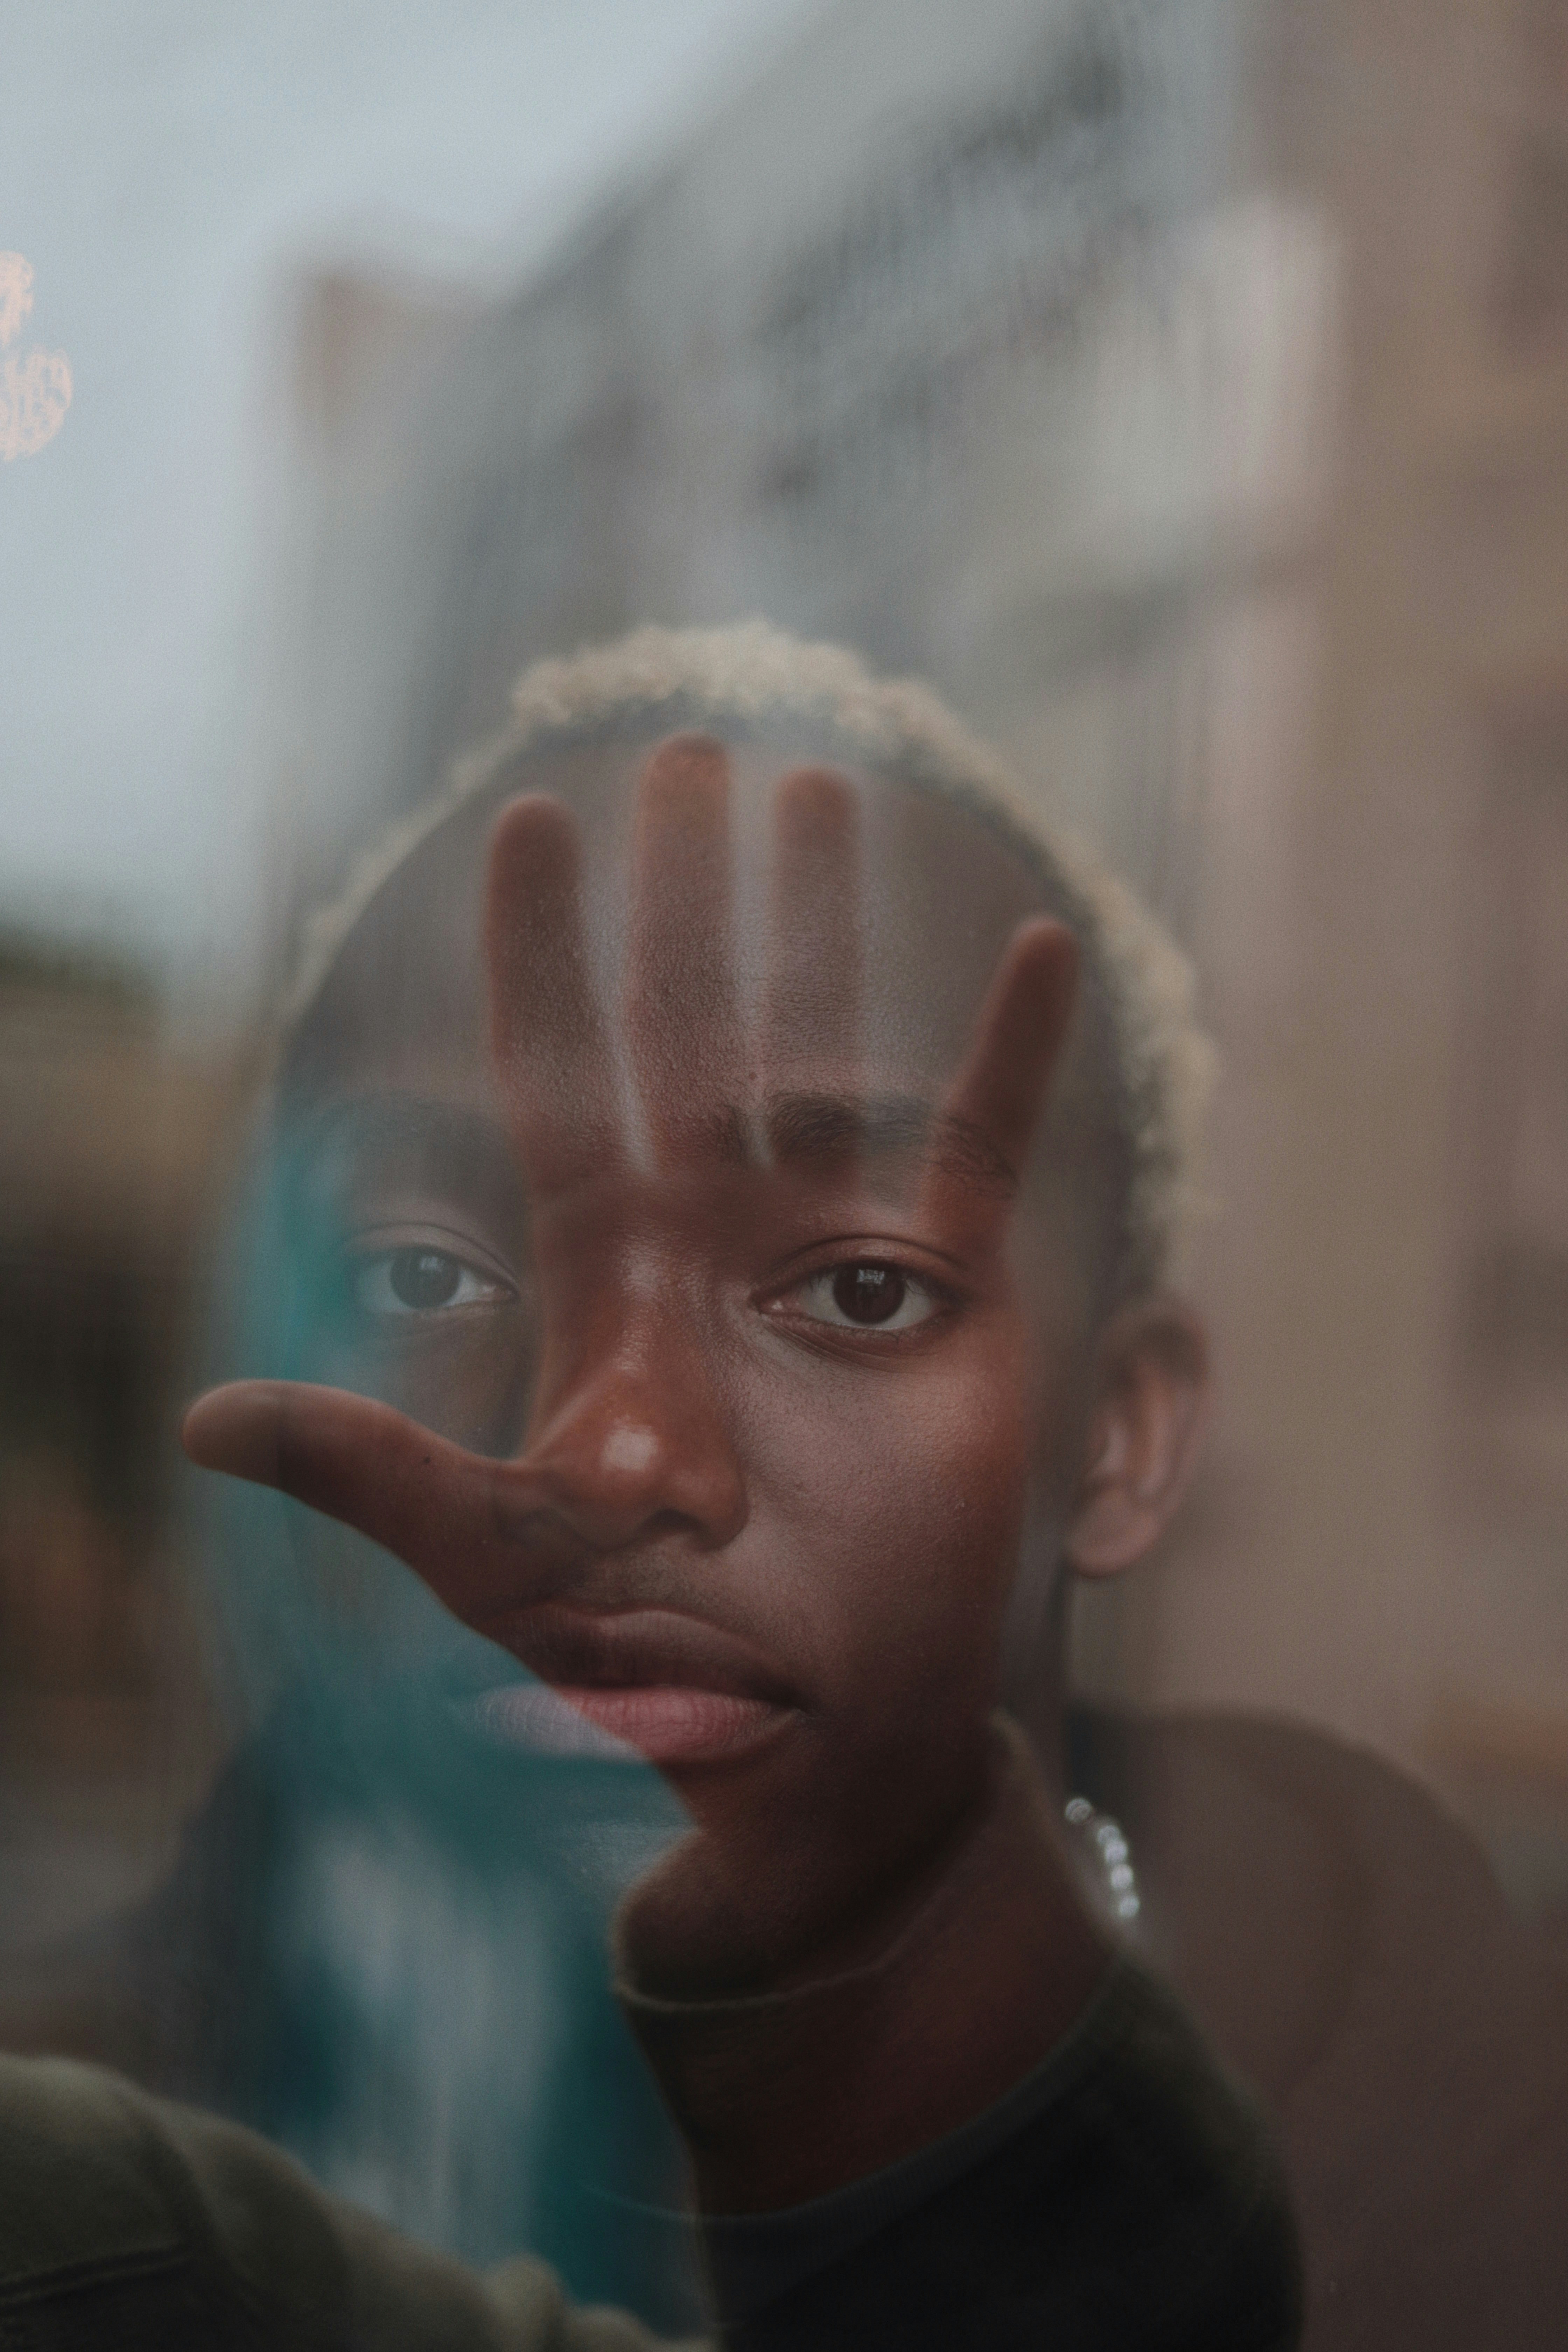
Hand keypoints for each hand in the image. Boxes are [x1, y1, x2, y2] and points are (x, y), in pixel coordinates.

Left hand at [185, 734, 1077, 2003]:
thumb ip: (379, 1470)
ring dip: (826, 920)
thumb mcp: (501, 1559)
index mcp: (604, 1276)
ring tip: (823, 787)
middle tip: (685, 752)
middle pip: (688, 1023)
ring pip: (826, 1041)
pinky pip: (984, 1138)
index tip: (528, 823)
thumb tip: (207, 1419)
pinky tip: (1037, 941)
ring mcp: (832, 1248)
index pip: (559, 1076)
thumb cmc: (658, 1657)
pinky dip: (1012, 1048)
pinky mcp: (948, 1289)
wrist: (819, 1728)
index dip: (539, 951)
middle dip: (681, 891)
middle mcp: (711, 1234)